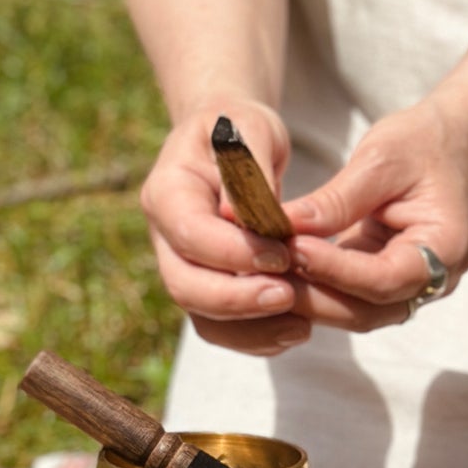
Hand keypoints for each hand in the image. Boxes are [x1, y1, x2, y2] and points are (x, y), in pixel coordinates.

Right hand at [140, 98, 311, 355]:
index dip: (235, 252)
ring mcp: (181, 267)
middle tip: (290, 296)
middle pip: (185, 286)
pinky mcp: (205, 288)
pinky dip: (257, 337)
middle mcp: (164, 237)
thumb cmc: (243, 130)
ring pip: (201, 317)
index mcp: (166, 191)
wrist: (232, 143)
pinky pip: (222, 328)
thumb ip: (246, 169)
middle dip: (238, 300)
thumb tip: (236, 214)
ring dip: (251, 329)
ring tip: (303, 325)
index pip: (191, 234)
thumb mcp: (251, 129)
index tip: (284, 253)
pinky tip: (298, 329)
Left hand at [284, 99, 467, 330]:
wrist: (445, 145)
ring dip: (307, 299)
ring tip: (263, 275)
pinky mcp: (384, 286)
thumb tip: (285, 224)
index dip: (335, 270)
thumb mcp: (380, 160)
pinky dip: (313, 290)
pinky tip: (277, 274)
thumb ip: (337, 200)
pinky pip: (346, 300)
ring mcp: (409, 290)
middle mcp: (433, 282)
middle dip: (313, 297)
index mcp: (446, 249)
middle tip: (264, 274)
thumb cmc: (419, 145)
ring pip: (352, 313)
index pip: (384, 278)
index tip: (293, 250)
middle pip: (366, 311)